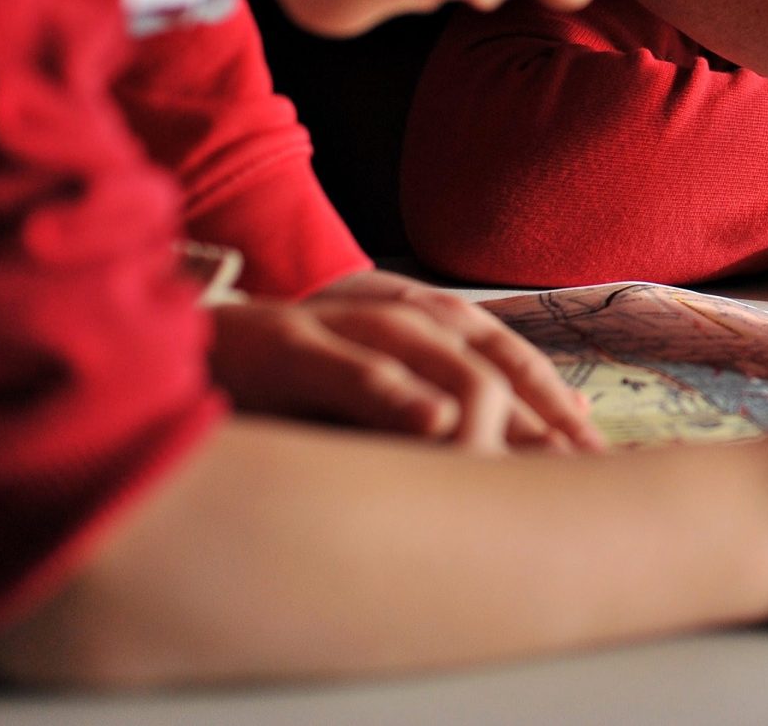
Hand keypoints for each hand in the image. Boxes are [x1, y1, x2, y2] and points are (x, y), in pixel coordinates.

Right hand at [211, 269, 602, 451]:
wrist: (176, 349)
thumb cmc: (280, 381)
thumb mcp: (366, 390)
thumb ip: (433, 408)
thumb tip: (516, 446)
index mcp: (406, 320)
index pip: (498, 351)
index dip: (548, 393)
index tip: (592, 444)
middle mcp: (379, 313)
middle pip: (479, 346)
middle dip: (533, 398)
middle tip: (581, 453)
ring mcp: (334, 324)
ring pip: (424, 347)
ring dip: (482, 388)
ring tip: (541, 437)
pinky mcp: (283, 344)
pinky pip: (346, 365)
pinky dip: (393, 390)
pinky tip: (435, 420)